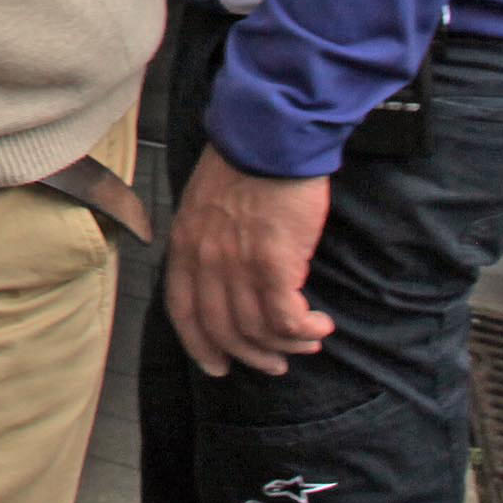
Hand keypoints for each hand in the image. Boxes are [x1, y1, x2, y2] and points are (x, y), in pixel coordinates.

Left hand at [163, 154, 337, 377]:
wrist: (269, 137)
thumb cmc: (244, 163)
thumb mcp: (204, 203)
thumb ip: (206, 241)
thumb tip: (222, 274)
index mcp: (185, 246)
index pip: (183, 312)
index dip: (200, 346)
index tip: (217, 366)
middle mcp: (205, 262)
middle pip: (222, 330)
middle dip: (251, 355)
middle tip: (276, 363)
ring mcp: (238, 265)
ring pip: (257, 330)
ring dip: (286, 344)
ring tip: (308, 340)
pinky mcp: (274, 264)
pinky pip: (285, 318)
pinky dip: (303, 330)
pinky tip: (319, 325)